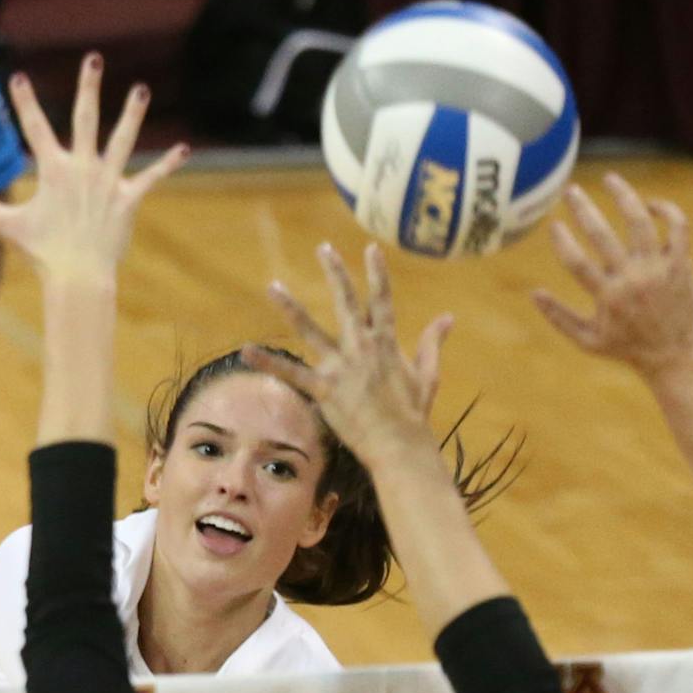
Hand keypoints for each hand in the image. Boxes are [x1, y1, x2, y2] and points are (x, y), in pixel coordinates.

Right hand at [0, 54, 188, 283]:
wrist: (78, 278)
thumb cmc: (42, 253)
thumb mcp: (8, 226)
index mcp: (53, 171)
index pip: (35, 129)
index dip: (25, 102)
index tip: (17, 77)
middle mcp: (82, 170)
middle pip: (85, 119)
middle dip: (87, 87)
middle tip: (93, 59)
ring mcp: (107, 183)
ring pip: (123, 141)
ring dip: (132, 114)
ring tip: (141, 89)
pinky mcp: (128, 200)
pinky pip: (151, 178)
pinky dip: (167, 164)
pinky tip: (183, 149)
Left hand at [243, 242, 452, 465]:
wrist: (399, 443)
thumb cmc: (414, 413)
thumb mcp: (428, 374)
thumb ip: (433, 342)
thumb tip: (448, 317)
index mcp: (386, 343)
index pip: (382, 300)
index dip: (377, 273)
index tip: (370, 249)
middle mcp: (362, 347)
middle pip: (347, 302)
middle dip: (335, 273)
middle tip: (324, 248)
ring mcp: (341, 366)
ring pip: (311, 329)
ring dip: (291, 307)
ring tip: (273, 286)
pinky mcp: (324, 388)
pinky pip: (291, 373)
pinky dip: (268, 363)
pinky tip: (245, 351)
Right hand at [533, 172, 692, 377]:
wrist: (673, 355)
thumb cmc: (626, 347)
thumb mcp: (587, 341)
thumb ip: (559, 317)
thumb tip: (533, 293)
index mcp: (607, 298)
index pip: (577, 262)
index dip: (562, 241)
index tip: (554, 224)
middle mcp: (632, 280)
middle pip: (602, 234)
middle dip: (583, 208)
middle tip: (571, 190)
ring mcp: (658, 270)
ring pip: (640, 221)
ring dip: (623, 195)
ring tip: (609, 179)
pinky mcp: (681, 264)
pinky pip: (677, 226)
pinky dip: (665, 210)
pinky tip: (649, 204)